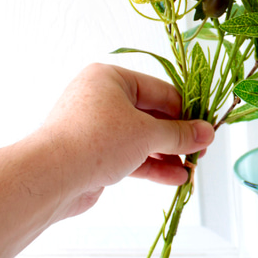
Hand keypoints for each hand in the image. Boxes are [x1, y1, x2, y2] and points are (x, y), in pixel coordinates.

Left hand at [39, 63, 214, 219]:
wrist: (50, 177)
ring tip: (190, 168)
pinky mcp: (94, 154)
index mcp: (111, 79)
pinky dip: (152, 165)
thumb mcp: (146, 133)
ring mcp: (96, 128)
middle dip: (177, 136)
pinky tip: (174, 178)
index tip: (206, 129)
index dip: (187, 111)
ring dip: (168, 154)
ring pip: (141, 138)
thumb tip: (206, 133)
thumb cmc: (94, 141)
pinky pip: (130, 156)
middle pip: (152, 115)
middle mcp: (101, 99)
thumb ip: (180, 134)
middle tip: (200, 150)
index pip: (161, 91)